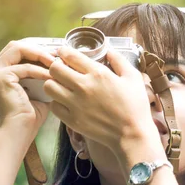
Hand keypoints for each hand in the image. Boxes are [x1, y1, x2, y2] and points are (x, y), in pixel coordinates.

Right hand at [0, 41, 54, 139]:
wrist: (19, 133)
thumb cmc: (29, 117)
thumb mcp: (38, 91)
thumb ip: (42, 76)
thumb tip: (59, 64)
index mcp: (0, 73)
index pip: (18, 51)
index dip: (36, 49)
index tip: (55, 54)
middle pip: (16, 46)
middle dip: (38, 48)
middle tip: (56, 55)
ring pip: (17, 49)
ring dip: (39, 54)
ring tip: (56, 63)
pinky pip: (24, 67)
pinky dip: (40, 71)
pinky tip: (51, 77)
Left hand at [44, 47, 159, 153]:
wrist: (132, 134)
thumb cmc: (136, 106)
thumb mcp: (133, 78)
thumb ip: (119, 61)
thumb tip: (109, 51)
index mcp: (98, 73)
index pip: (70, 55)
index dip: (64, 52)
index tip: (64, 53)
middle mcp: (83, 86)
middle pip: (54, 69)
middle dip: (57, 67)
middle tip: (63, 71)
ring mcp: (75, 104)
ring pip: (49, 86)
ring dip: (54, 84)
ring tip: (62, 87)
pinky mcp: (72, 120)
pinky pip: (53, 105)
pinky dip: (57, 102)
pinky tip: (66, 102)